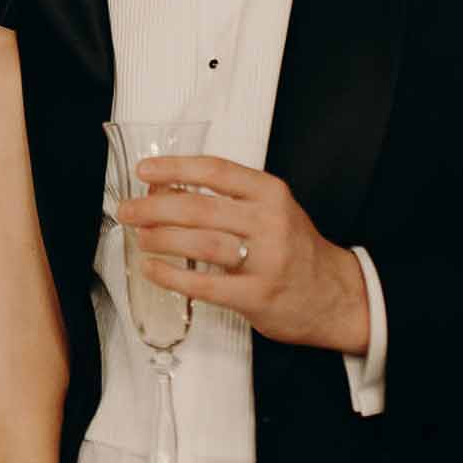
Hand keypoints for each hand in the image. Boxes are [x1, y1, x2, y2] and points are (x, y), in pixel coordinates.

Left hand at [117, 155, 369, 353]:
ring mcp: (265, 260)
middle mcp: (269, 222)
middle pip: (199, 207)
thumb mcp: (270, 211)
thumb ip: (227, 199)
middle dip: (154, 207)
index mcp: (270, 193)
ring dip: (161, 239)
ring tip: (139, 238)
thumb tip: (165, 190)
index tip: (144, 170)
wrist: (335, 295)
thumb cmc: (293, 249)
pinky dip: (171, 276)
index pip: (215, 170)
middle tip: (127, 211)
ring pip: (200, 243)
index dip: (175, 167)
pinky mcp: (256, 295)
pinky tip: (152, 270)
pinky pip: (204, 285)